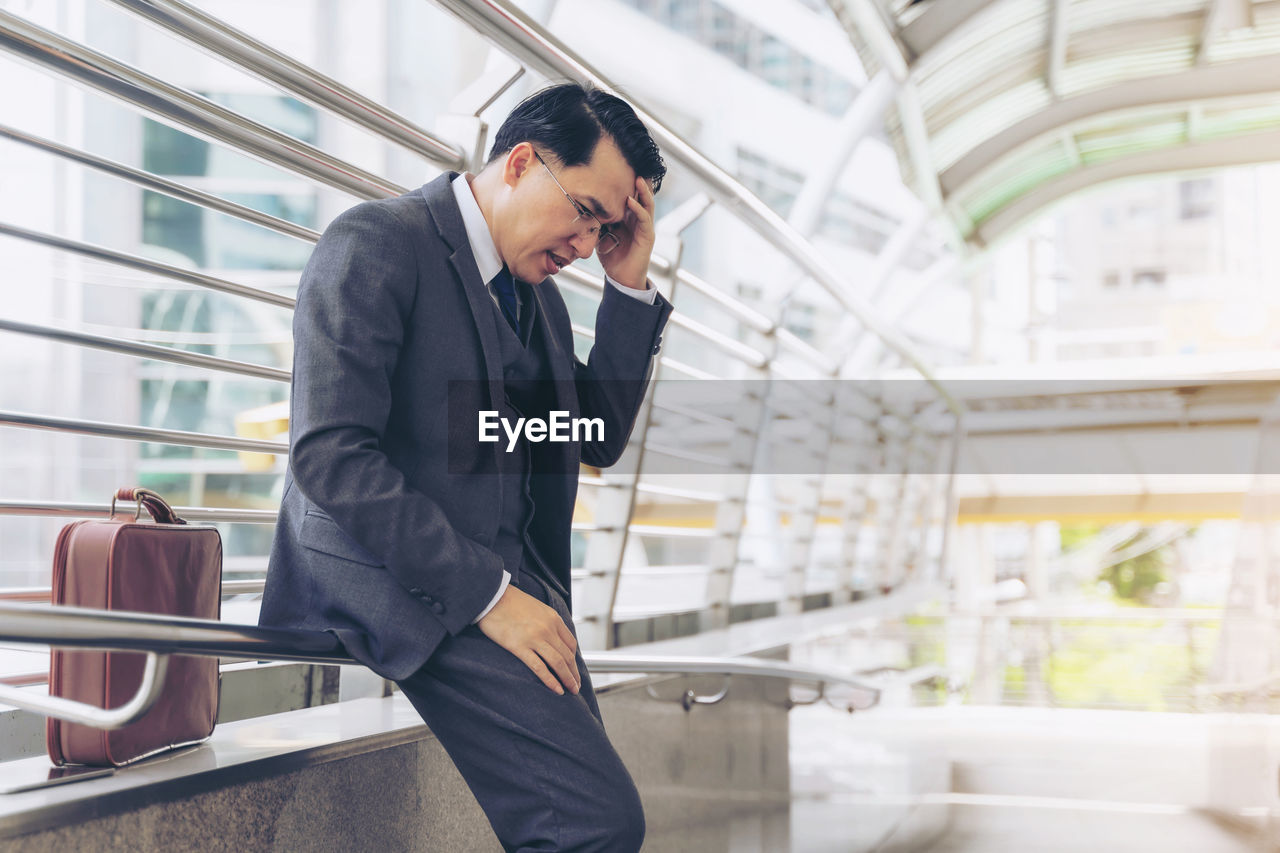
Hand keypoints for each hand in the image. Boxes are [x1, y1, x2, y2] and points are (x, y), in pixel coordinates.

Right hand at [476, 584, 580, 693]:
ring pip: (558, 663)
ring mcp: (534, 638)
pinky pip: (539, 667)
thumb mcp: (536, 608)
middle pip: (567, 656)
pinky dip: (550, 681)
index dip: (574, 660)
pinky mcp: (519, 647)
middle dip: (574, 673)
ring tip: (571, 691)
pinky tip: (556, 690)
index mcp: (553, 618)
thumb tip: (553, 639)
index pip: (571, 644)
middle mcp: (547, 628)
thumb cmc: (510, 602)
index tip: (573, 670)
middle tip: (576, 686)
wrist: (491, 596)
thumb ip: (547, 622)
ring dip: (567, 679)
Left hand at [599, 176, 655, 291]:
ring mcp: (645, 227)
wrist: (622, 278)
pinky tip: (631, 200)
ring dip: (643, 190)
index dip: (628, 182)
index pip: (631, 195)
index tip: (621, 167)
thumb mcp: (601, 234)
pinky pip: (644, 219)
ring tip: (637, 177)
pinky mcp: (647, 236)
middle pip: (642, 195)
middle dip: (638, 181)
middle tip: (633, 165)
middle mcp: (639, 219)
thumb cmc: (612, 256)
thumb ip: (597, 221)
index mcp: (629, 217)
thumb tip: (580, 207)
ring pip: (647, 204)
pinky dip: (638, 209)